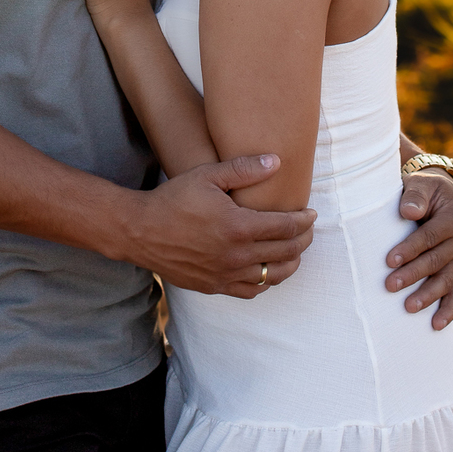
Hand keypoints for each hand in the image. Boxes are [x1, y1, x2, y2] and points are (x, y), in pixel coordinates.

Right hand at [133, 152, 315, 297]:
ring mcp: (226, 274)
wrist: (141, 231)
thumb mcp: (207, 175)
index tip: (311, 213)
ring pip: (272, 276)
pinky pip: (251, 290)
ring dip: (290, 263)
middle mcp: (236, 255)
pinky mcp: (215, 286)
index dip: (303, 220)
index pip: (285, 227)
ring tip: (296, 252)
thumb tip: (276, 161)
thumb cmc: (174, 198)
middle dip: (303, 240)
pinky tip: (269, 271)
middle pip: (285, 252)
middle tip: (308, 230)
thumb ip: (244, 168)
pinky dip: (266, 282)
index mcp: (238, 226)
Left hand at [385, 169, 452, 328]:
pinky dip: (448, 310)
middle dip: (412, 275)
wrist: (444, 196)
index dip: (410, 249)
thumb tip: (408, 212)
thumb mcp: (423, 184)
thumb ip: (416, 195)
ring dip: (427, 296)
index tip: (388, 261)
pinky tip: (436, 326)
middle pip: (436, 262)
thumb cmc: (426, 190)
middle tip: (389, 285)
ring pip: (446, 281)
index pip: (430, 237)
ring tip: (408, 307)